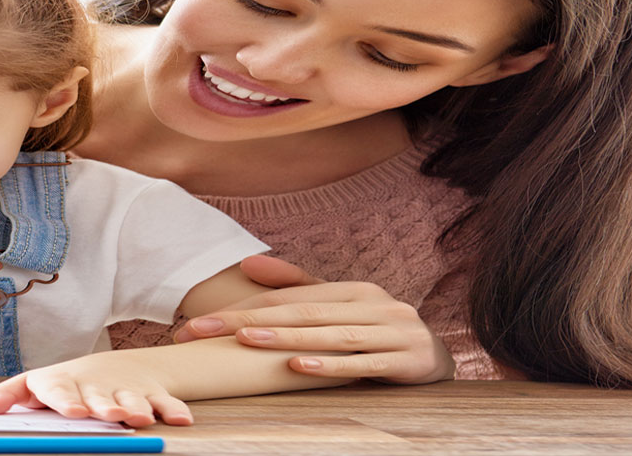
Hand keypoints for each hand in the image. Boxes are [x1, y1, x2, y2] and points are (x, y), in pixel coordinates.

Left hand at [0, 354, 189, 426]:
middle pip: (99, 396)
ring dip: (138, 408)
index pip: (60, 390)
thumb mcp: (37, 386)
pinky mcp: (151, 394)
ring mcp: (125, 389)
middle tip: (110, 415)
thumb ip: (11, 394)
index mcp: (64, 383)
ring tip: (140, 419)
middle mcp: (95, 386)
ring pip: (133, 399)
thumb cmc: (68, 383)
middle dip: (105, 406)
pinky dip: (173, 409)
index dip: (66, 400)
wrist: (114, 366)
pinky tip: (180, 421)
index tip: (73, 412)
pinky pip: (165, 401)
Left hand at [172, 255, 451, 383]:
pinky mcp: (407, 360)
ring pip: (330, 335)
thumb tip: (247, 263)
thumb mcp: (340, 307)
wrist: (435, 359)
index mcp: (354, 290)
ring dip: (284, 339)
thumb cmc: (376, 332)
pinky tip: (297, 367)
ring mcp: (394, 331)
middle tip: (201, 330)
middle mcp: (374, 305)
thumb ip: (296, 285)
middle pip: (302, 313)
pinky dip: (329, 366)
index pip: (288, 298)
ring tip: (244, 340)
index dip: (241, 308)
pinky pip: (362, 363)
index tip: (197, 324)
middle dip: (247, 322)